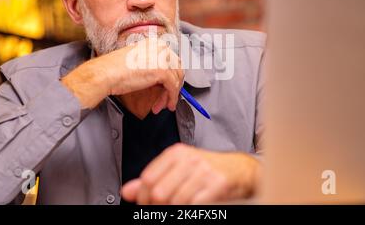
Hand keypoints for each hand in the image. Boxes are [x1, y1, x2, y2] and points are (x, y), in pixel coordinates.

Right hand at [61, 38, 183, 111]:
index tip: (168, 88)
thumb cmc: (114, 70)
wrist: (105, 74)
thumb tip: (164, 80)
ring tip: (161, 105)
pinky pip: (173, 87)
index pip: (171, 60)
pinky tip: (165, 105)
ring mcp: (162, 58)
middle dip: (172, 87)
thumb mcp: (138, 63)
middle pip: (177, 69)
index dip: (171, 77)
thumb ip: (152, 67)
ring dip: (170, 95)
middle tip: (165, 100)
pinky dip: (171, 98)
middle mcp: (160, 47)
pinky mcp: (162, 70)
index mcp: (154, 43)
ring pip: (176, 79)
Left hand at [121, 143, 260, 204]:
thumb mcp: (176, 169)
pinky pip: (194, 204)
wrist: (237, 169)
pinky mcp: (217, 184)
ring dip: (174, 210)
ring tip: (178, 207)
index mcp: (175, 153)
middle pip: (159, 192)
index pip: (147, 178)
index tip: (146, 205)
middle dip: (158, 207)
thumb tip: (126, 191)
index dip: (143, 197)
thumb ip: (152, 179)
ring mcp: (203, 171)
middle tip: (163, 209)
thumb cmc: (205, 169)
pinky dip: (189, 210)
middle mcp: (188, 159)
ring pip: (175, 201)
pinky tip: (191, 206)